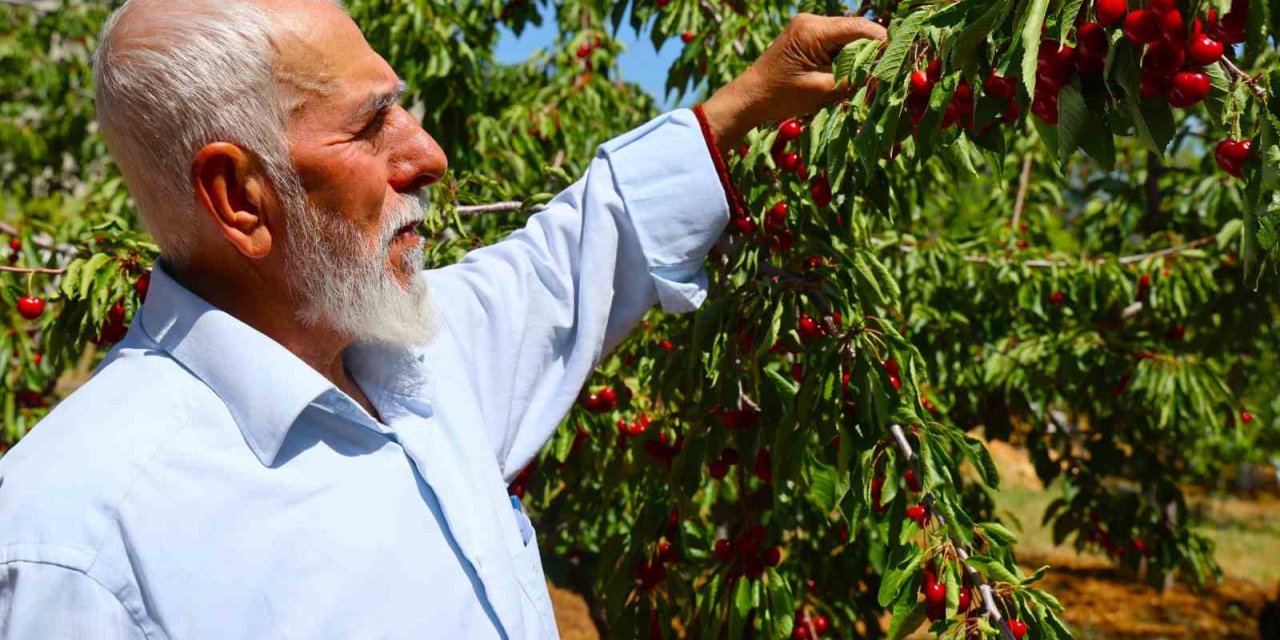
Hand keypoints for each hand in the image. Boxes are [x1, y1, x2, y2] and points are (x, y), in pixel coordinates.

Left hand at [701, 13, 887, 153]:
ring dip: (861, 55)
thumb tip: (885, 75)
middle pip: (857, 30)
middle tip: (892, 72)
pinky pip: (837, 42)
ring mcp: (809, 27)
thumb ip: (853, 79)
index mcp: (813, 30)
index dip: (884, 44)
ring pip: (849, 36)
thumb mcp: (822, 90)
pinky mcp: (808, 37)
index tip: (902, 61)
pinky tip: (855, 74)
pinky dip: (847, 57)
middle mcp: (812, 21)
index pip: (861, 29)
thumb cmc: (780, 97)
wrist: (748, 98)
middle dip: (875, 51)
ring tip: (875, 77)